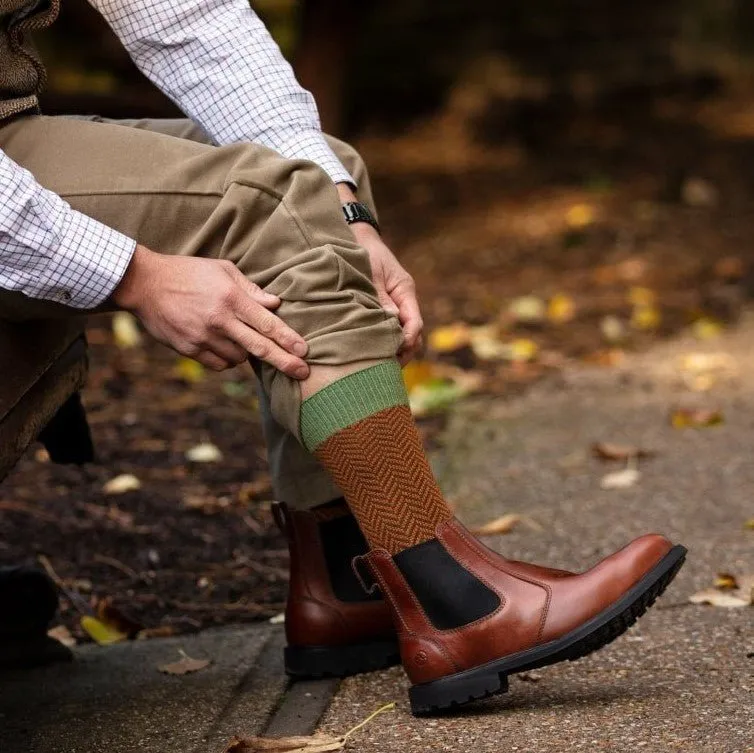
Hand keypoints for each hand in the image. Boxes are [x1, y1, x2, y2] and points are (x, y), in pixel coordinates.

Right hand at [112, 245, 309, 377]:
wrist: (144, 284)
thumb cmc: (189, 272)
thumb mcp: (222, 270)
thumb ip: (250, 289)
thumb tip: (275, 304)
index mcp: (231, 298)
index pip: (267, 323)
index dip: (288, 339)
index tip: (305, 351)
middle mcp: (219, 320)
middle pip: (259, 347)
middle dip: (284, 362)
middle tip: (303, 373)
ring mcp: (203, 337)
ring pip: (239, 358)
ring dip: (247, 354)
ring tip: (239, 338)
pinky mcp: (189, 349)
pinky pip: (219, 364)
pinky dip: (227, 359)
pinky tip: (225, 346)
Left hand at [336, 185, 423, 364]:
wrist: (357, 238)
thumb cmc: (363, 252)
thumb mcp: (371, 273)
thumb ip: (379, 296)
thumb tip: (390, 320)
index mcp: (405, 290)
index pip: (415, 322)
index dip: (407, 339)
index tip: (396, 350)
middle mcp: (404, 301)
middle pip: (413, 334)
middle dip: (403, 352)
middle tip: (386, 369)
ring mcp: (397, 306)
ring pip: (404, 336)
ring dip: (395, 351)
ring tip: (379, 367)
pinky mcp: (386, 310)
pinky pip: (391, 331)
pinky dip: (386, 343)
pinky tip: (373, 355)